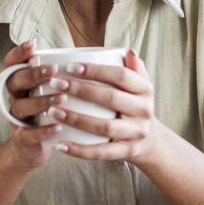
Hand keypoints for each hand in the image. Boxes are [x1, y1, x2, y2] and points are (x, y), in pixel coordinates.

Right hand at [0, 38, 67, 169]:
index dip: (19, 53)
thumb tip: (118, 54)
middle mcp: (17, 97)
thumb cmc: (55, 112)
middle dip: (33, 74)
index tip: (34, 45)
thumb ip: (78, 73)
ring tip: (60, 99)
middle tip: (53, 70)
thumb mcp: (60, 90)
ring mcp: (18, 118)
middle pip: (14, 81)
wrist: (37, 147)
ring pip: (20, 106)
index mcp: (23, 82)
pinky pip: (27, 134)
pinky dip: (42, 131)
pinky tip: (58, 127)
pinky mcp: (22, 139)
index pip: (13, 63)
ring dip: (40, 101)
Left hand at [52, 49, 163, 163]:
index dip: (96, 70)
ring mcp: (136, 133)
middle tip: (55, 84)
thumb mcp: (140, 85)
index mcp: (145, 89)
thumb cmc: (134, 105)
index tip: (70, 67)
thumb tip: (127, 52)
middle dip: (81, 90)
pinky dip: (79, 150)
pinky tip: (60, 144)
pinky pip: (101, 153)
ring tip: (52, 112)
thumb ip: (133, 68)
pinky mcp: (127, 151)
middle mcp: (144, 111)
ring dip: (76, 119)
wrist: (151, 140)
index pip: (121, 76)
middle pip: (111, 98)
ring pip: (104, 127)